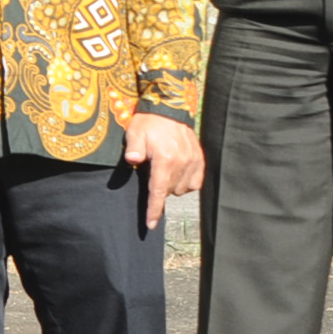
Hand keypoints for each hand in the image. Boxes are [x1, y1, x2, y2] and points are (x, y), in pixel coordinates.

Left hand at [123, 111, 203, 227]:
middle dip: (159, 189)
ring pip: (182, 189)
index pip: (158, 191)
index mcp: (166, 159)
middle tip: (151, 171)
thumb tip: (132, 160)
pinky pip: (195, 183)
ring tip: (163, 169)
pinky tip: (176, 173)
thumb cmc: (148, 122)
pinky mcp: (200, 160)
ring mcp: (194, 161)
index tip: (151, 224)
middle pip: (169, 191)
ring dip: (171, 185)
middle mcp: (183, 162)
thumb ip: (133, 148)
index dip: (154, 209)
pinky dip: (185, 183)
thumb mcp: (135, 133)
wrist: (170, 109)